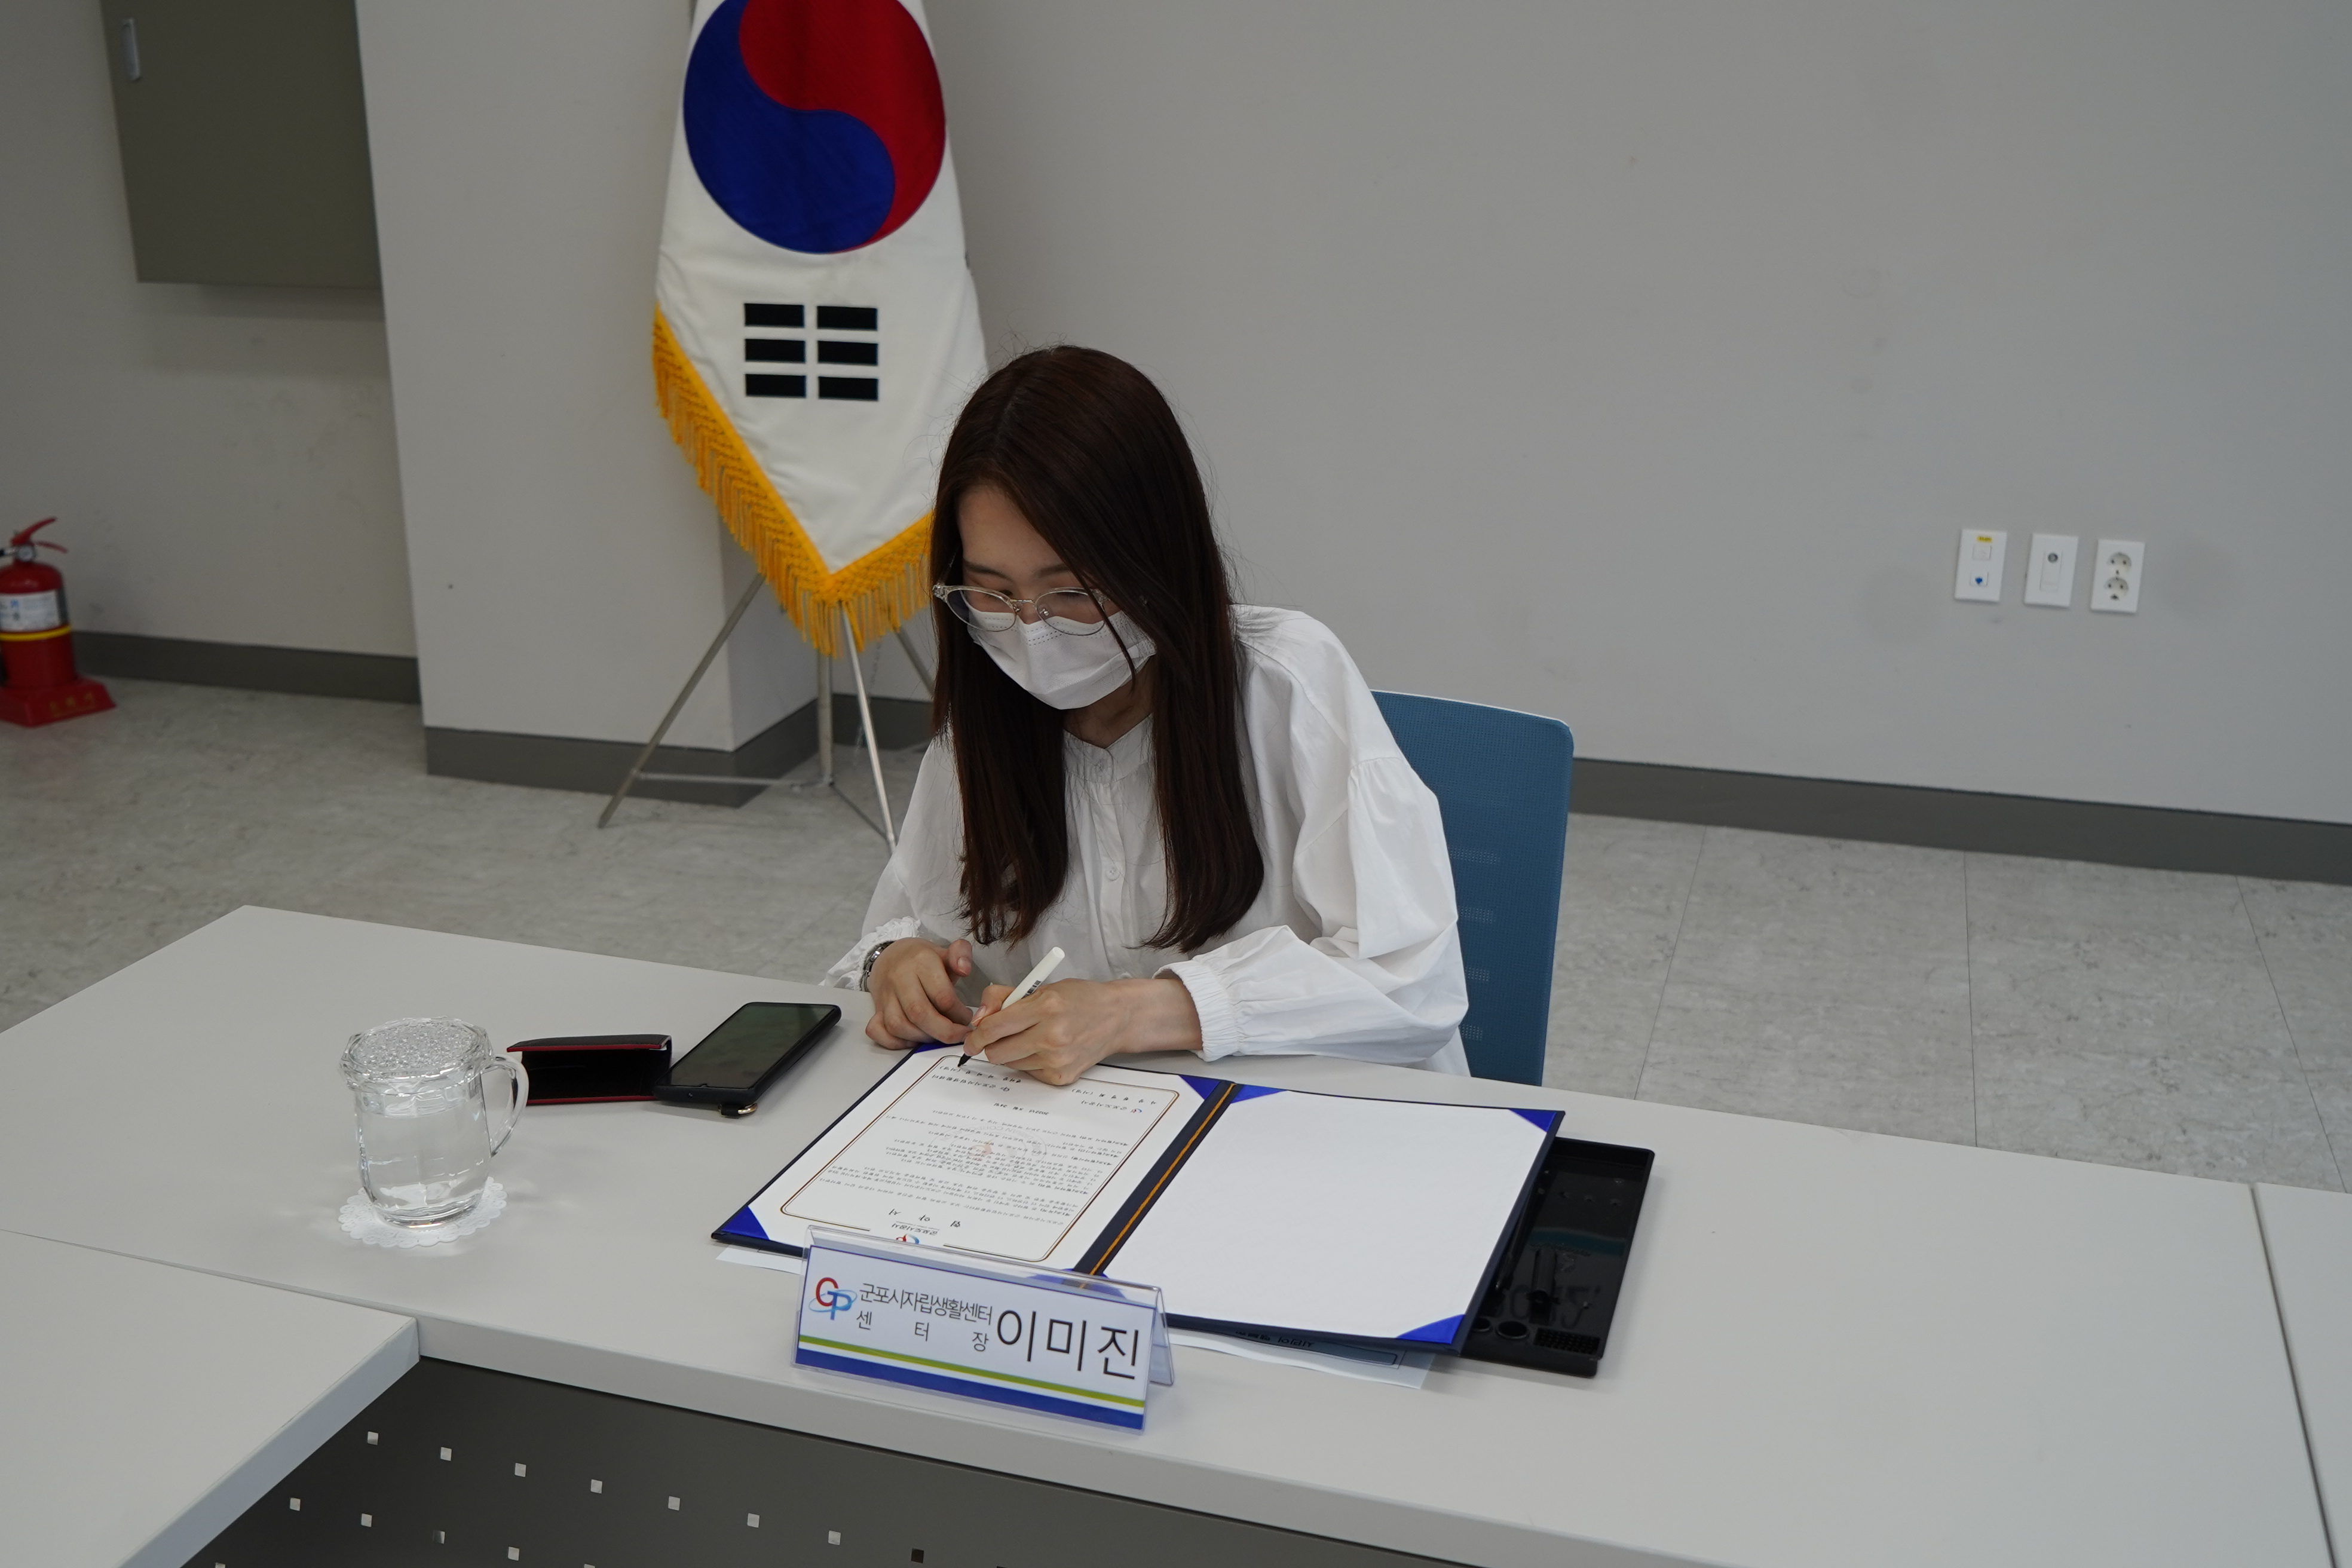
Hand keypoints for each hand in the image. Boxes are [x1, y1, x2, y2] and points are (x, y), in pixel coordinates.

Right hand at [865, 938, 975, 1046]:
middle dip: (944, 1032)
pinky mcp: (876, 1008)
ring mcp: (885, 995)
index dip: (959, 1014)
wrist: (890, 956)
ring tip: (938, 1035)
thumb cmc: (921, 959)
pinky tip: (913, 1039)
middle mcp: (900, 978)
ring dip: (921, 1038)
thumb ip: (960, 954)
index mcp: (921, 962)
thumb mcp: (944, 951)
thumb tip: (965, 969)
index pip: (942, 996)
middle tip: (958, 1035)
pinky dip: (895, 1042)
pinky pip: (878, 1031)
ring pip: (898, 1025)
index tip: (966, 1018)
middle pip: (919, 1013)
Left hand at [964, 976, 1201, 1085]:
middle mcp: (1052, 1036)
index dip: (976, 1034)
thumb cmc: (1079, 998)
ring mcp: (1058, 1059)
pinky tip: (1045, 1048)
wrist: (1117, 1017)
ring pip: (1011, 1065)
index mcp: (1045, 1007)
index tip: (972, 1037)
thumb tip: (979, 1019)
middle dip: (990, 1046)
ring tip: (1030, 1038)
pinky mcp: (1061, 1076)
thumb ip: (1004, 997)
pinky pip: (1029, 1073)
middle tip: (996, 1038)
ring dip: (1011, 1053)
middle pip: (997, 1053)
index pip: (994, 1028)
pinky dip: (1029, 1062)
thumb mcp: (1042, 987)